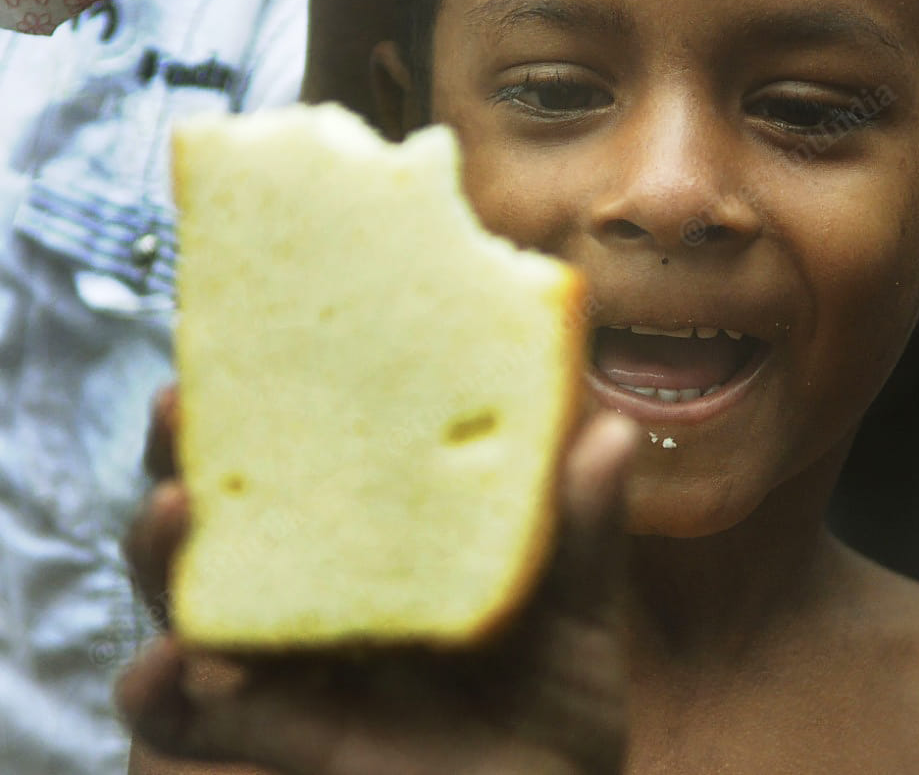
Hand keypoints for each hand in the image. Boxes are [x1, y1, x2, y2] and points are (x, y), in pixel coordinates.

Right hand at [118, 389, 638, 774]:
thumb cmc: (559, 696)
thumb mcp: (580, 608)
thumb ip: (584, 530)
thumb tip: (613, 430)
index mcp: (390, 529)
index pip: (316, 445)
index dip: (275, 392)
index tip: (258, 333)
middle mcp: (327, 581)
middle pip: (231, 505)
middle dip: (185, 452)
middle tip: (175, 407)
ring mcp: (292, 655)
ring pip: (192, 589)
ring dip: (159, 549)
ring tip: (170, 512)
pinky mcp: (278, 732)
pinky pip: (190, 716)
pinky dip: (162, 693)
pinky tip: (171, 669)